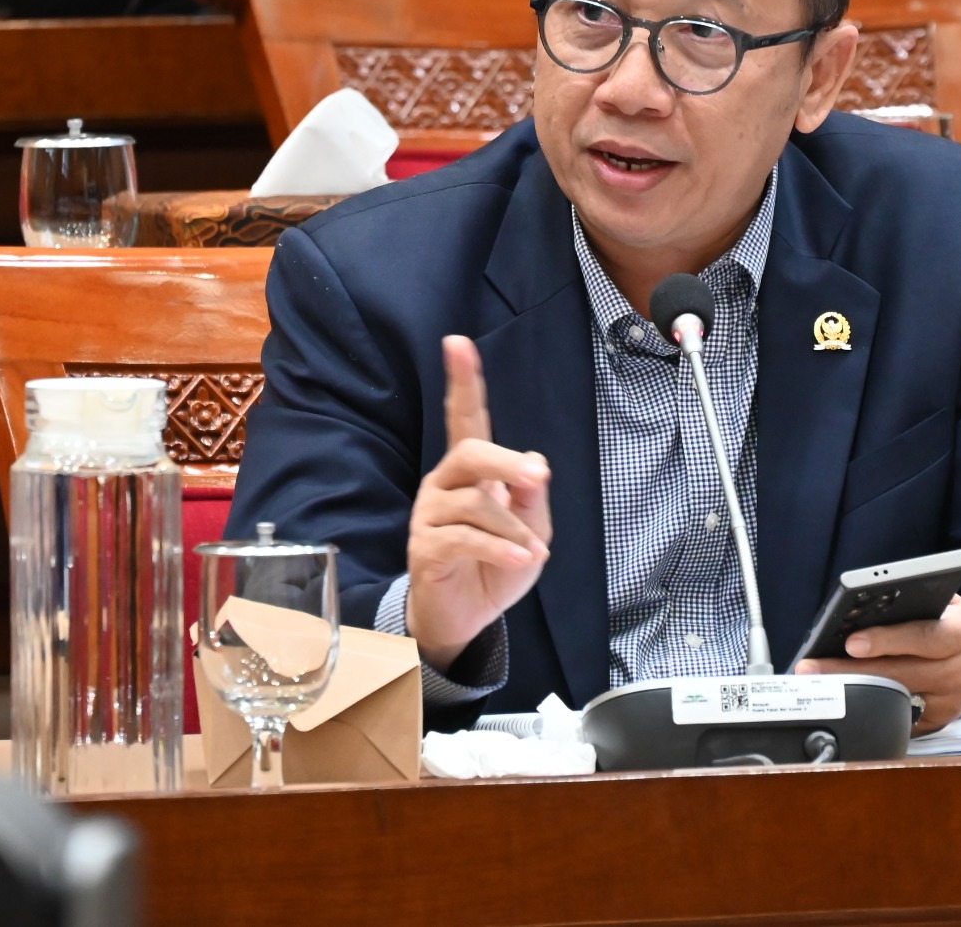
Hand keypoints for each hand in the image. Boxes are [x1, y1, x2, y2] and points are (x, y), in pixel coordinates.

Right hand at [404, 335, 552, 669]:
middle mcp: (444, 484)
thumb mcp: (531, 530)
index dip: (463, 381)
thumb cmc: (498, 565)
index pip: (464, 417)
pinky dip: (501, 550)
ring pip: (475, 504)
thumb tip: (534, 463)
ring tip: (533, 554)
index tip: (458, 343)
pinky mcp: (425, 549)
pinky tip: (523, 561)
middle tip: (534, 479)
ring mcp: (430, 515)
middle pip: (470, 452)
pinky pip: (465, 539)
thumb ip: (532, 496)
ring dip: (513, 531)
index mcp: (470, 471)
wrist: (470, 617)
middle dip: (505, 462)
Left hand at [794, 595, 960, 734]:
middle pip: (898, 674)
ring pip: (894, 700)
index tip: (851, 642)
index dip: (886, 640)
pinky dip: (869, 709)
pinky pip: (900, 718)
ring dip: (852, 692)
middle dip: (851, 671)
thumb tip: (863, 609)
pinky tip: (841, 702)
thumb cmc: (955, 627)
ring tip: (816, 683)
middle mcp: (960, 671)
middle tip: (813, 667)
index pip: (921, 636)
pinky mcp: (940, 722)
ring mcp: (951, 702)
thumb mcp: (946, 606)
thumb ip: (915, 606)